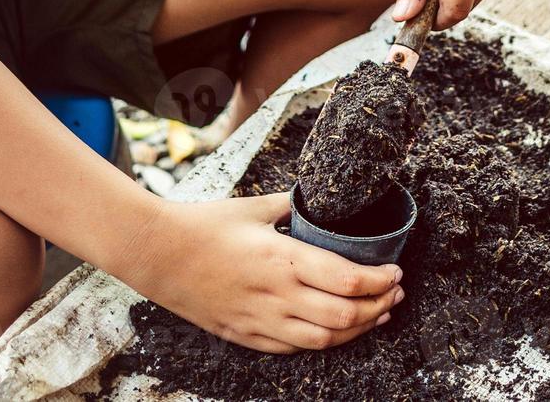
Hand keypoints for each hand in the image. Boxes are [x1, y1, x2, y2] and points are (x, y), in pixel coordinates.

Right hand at [124, 192, 404, 353]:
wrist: (155, 253)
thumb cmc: (203, 224)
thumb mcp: (253, 207)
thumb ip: (292, 206)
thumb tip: (318, 201)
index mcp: (282, 258)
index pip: (348, 280)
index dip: (381, 280)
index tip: (395, 272)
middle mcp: (275, 295)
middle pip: (345, 316)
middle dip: (380, 307)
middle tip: (395, 294)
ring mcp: (259, 320)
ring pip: (324, 340)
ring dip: (357, 331)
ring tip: (376, 316)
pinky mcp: (244, 335)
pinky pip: (292, 348)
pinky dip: (321, 342)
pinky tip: (334, 330)